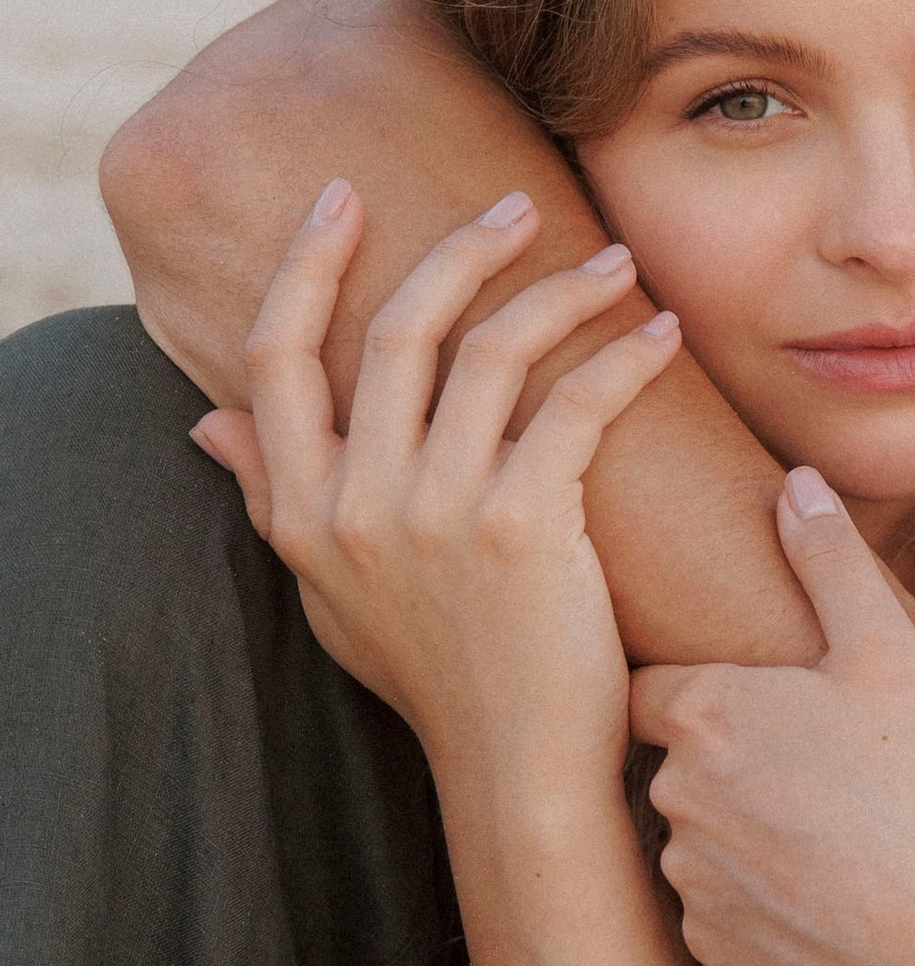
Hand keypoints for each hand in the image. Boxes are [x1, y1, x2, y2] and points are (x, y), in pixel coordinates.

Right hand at [196, 182, 677, 777]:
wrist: (514, 767)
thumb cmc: (432, 675)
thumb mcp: (326, 591)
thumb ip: (269, 498)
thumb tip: (204, 424)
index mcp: (300, 509)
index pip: (276, 356)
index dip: (303, 265)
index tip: (342, 198)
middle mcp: (355, 503)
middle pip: (396, 330)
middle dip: (460, 248)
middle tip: (519, 203)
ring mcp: (435, 513)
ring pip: (492, 351)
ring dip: (561, 289)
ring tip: (617, 262)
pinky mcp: (521, 526)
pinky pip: (574, 405)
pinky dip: (623, 358)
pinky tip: (658, 336)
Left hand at [632, 466, 914, 965]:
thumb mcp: (889, 655)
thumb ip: (831, 562)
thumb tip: (796, 483)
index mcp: (705, 713)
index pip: (656, 687)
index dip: (709, 692)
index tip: (761, 706)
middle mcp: (673, 796)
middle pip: (682, 766)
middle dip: (734, 767)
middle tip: (820, 774)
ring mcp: (690, 879)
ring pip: (701, 842)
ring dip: (746, 836)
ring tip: (834, 839)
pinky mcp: (713, 949)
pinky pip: (722, 913)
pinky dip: (762, 905)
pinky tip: (829, 897)